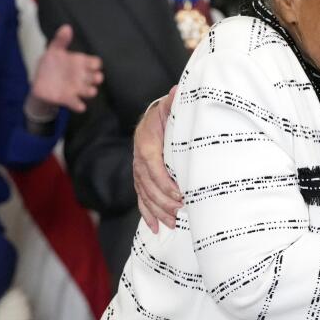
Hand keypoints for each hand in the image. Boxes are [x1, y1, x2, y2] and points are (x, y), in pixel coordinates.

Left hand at [28, 25, 103, 114]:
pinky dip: (79, 105)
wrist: (40, 83)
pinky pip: (77, 104)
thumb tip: (66, 27)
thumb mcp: (53, 51)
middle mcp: (81, 76)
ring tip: (89, 91)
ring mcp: (76, 88)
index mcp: (80, 63)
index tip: (91, 64)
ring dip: (91, 91)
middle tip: (95, 77)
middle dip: (97, 78)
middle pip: (96, 77)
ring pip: (90, 91)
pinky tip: (79, 105)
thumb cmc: (51, 65)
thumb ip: (61, 40)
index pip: (95, 63)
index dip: (95, 64)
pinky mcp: (68, 99)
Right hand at [133, 86, 182, 231]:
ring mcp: (138, 170)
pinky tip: (155, 227)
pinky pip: (141, 198)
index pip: (152, 165)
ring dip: (157, 210)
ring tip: (171, 223)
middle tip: (181, 210)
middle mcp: (138, 157)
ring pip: (144, 194)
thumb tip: (177, 92)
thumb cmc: (167, 113)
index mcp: (146, 140)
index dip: (164, 182)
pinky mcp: (140, 178)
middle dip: (164, 200)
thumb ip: (174, 102)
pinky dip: (147, 214)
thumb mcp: (171, 106)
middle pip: (147, 184)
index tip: (180, 193)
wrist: (154, 118)